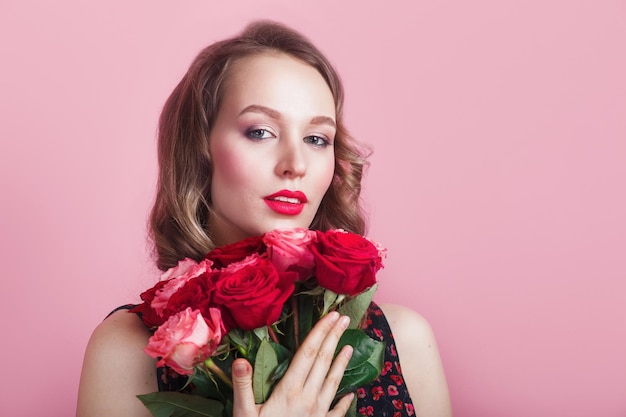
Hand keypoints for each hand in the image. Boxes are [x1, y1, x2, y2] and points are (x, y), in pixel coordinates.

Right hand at [231, 311, 354, 416]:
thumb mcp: (244, 414)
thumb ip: (244, 386)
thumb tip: (240, 359)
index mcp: (290, 391)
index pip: (308, 353)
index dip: (320, 332)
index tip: (331, 315)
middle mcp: (308, 399)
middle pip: (323, 361)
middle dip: (334, 337)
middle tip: (345, 318)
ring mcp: (318, 415)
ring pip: (333, 382)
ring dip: (341, 362)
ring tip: (349, 346)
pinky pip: (337, 412)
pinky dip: (345, 402)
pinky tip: (351, 395)